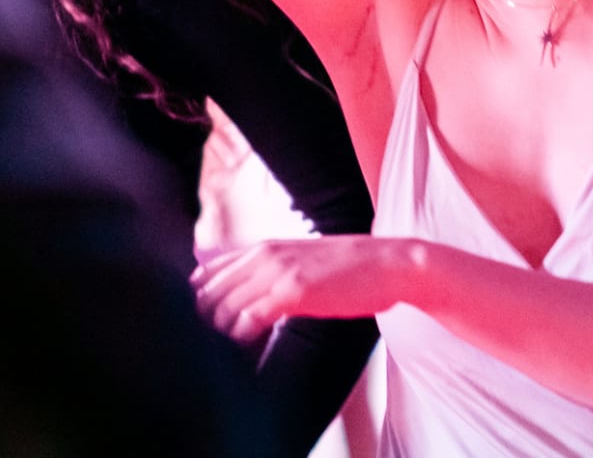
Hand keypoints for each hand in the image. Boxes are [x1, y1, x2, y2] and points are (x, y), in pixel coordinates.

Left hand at [191, 235, 421, 343]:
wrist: (391, 263)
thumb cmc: (351, 267)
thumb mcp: (302, 259)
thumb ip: (271, 269)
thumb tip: (244, 294)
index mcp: (264, 247)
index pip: (204, 274)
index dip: (201, 301)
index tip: (214, 322)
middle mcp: (264, 256)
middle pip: (205, 294)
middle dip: (205, 321)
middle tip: (222, 341)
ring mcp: (278, 272)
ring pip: (222, 308)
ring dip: (224, 332)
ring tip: (240, 344)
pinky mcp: (294, 291)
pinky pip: (248, 318)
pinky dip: (243, 336)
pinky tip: (256, 342)